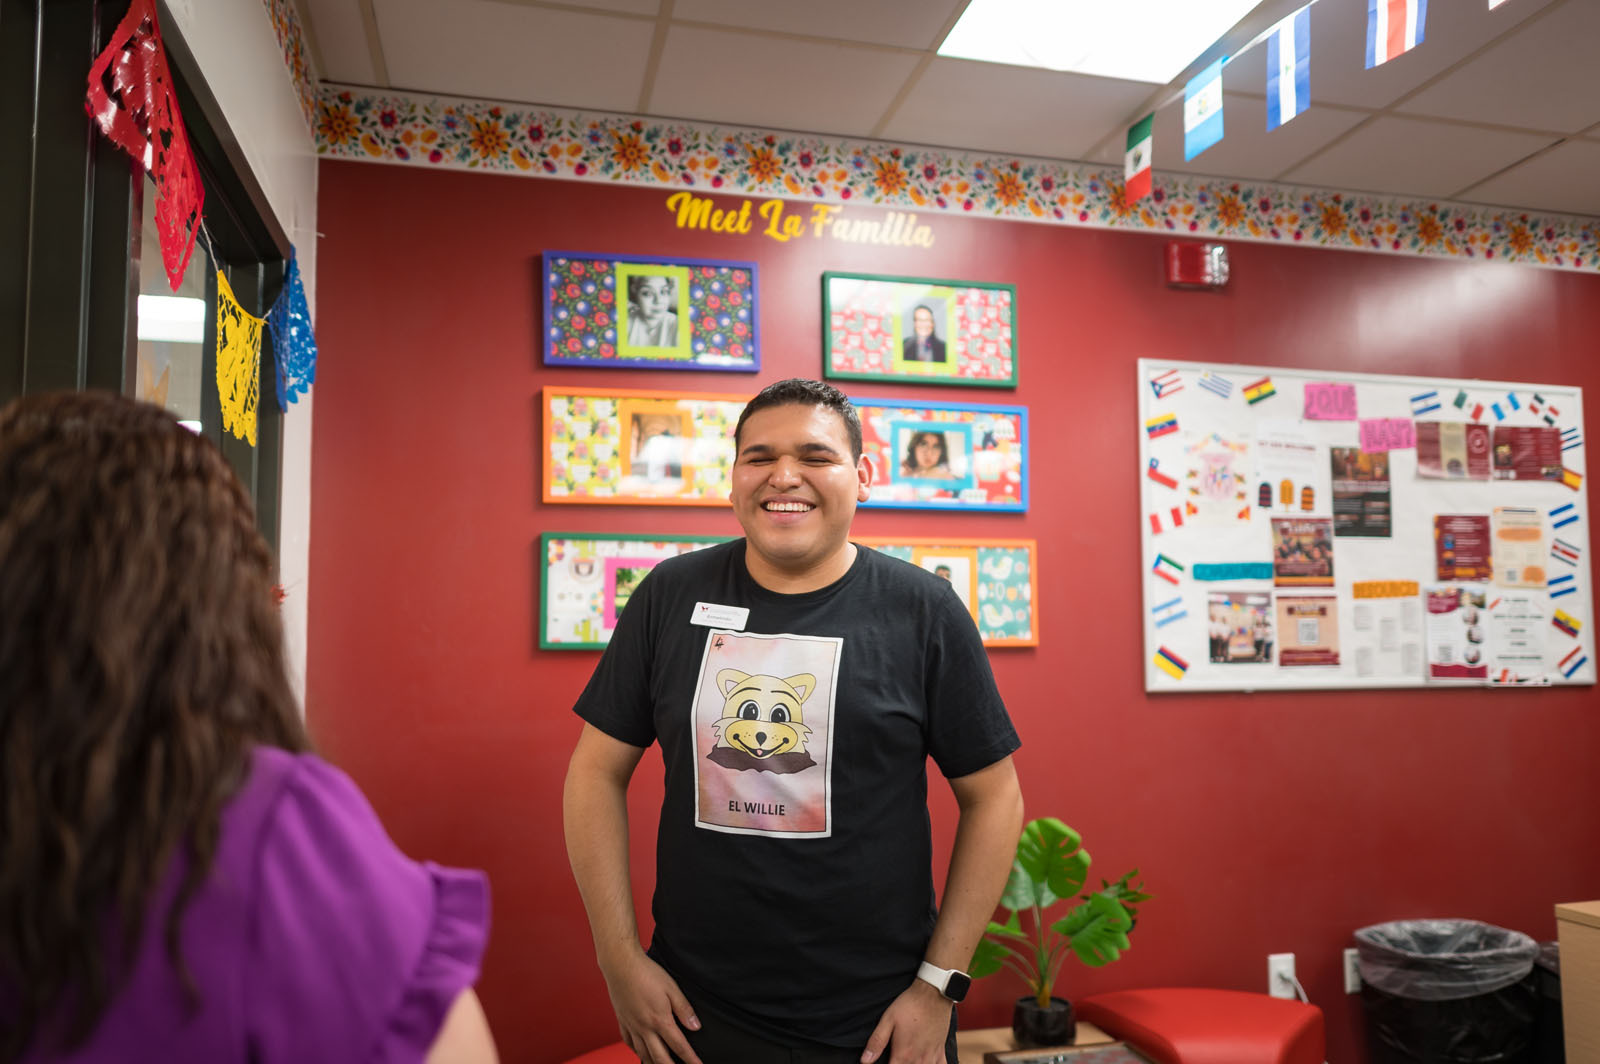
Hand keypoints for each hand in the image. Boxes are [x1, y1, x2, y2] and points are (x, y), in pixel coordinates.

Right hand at [599, 948, 702, 1063]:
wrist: (620, 964)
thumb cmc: (647, 973)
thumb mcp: (672, 988)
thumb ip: (684, 1009)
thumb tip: (695, 1027)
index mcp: (659, 1020)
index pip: (679, 1046)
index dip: (690, 1059)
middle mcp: (644, 1028)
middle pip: (660, 1057)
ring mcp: (631, 1025)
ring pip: (642, 1054)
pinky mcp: (622, 1020)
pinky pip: (628, 1043)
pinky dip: (636, 1051)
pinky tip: (640, 1052)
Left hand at [861, 980, 951, 1063]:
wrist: (932, 993)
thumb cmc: (909, 1005)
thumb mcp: (888, 1020)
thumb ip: (877, 1042)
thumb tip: (864, 1061)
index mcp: (904, 1054)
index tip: (886, 1061)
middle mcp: (919, 1059)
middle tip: (896, 1058)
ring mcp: (931, 1056)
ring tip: (907, 1061)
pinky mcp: (940, 1050)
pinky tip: (927, 1063)